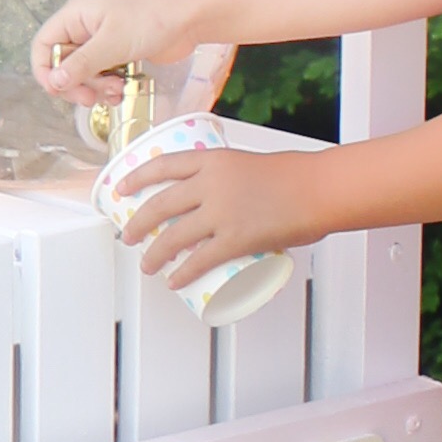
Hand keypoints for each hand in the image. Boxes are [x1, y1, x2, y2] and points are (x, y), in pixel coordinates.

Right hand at [31, 0, 196, 103]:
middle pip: (63, 64)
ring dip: (96, 88)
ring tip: (116, 90)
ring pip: (84, 74)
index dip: (45, 69)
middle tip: (91, 99)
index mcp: (75, 16)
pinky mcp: (120, 53)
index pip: (44, 45)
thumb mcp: (112, 43)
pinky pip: (103, 75)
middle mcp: (85, 28)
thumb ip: (81, 64)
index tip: (59, 90)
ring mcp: (103, 41)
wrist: (192, 16)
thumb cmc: (151, 19)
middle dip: (76, 84)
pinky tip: (121, 91)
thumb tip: (54, 82)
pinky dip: (108, 87)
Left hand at [108, 137, 296, 295]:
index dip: (136, 178)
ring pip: (172, 237)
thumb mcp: (250, 165)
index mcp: (212, 160)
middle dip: (137, 225)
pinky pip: (199, 261)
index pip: (162, 165)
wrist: (320, 189)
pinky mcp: (235, 239)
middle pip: (159, 205)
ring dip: (153, 255)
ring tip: (147, 265)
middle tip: (128, 237)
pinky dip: (182, 274)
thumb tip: (219, 206)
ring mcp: (221, 212)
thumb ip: (230, 182)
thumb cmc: (295, 177)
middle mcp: (210, 184)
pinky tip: (174, 282)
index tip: (121, 189)